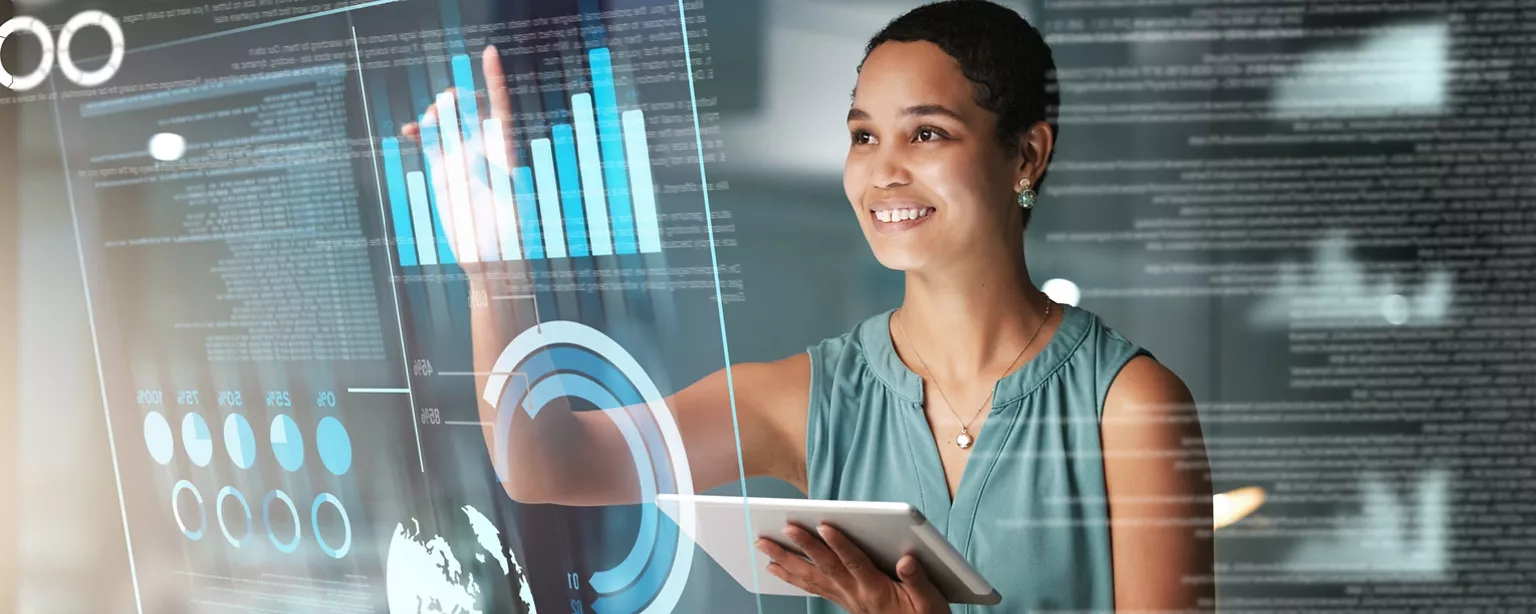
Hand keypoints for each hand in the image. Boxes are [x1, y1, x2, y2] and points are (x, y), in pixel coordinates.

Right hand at [399, 45, 515, 267]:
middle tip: (444, 102)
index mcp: (504, 150)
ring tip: (428, 119)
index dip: (495, 78)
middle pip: (471, 107)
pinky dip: (420, 132)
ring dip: (437, 111)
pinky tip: (408, 130)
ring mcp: (462, 158)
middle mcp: (484, 149)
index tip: (488, 52)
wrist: (492, 259)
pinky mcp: (445, 170)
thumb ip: (494, 181)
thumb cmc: (508, 237)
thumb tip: (481, 159)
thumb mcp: (506, 207)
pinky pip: (430, 143)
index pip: (500, 105)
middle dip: (457, 96)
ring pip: (448, 121)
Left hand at [756, 523, 947, 613]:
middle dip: (801, 548)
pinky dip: (793, 577)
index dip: (839, 544)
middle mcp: (856, 594)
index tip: (824, 525)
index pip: (854, 563)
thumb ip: (918, 580)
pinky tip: (778, 568)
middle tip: (780, 530)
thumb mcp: (931, 602)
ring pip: (812, 579)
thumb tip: (906, 560)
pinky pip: (813, 588)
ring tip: (765, 548)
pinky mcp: (843, 601)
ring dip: (787, 562)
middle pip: (824, 568)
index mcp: (877, 590)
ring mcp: (846, 599)